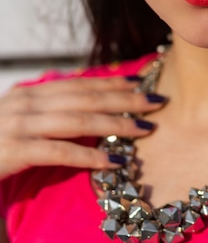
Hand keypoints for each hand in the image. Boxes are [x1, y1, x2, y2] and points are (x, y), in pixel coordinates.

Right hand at [0, 76, 164, 180]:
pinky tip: (114, 160)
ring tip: (145, 129)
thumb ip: (50, 111)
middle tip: (157, 102)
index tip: (143, 82)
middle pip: (85, 96)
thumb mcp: (21, 119)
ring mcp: (19, 124)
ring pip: (77, 119)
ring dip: (115, 122)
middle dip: (124, 98)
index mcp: (31, 92)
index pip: (81, 83)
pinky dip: (89, 154)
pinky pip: (59, 150)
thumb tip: (91, 109)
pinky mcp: (14, 149)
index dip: (114, 82)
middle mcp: (27, 101)